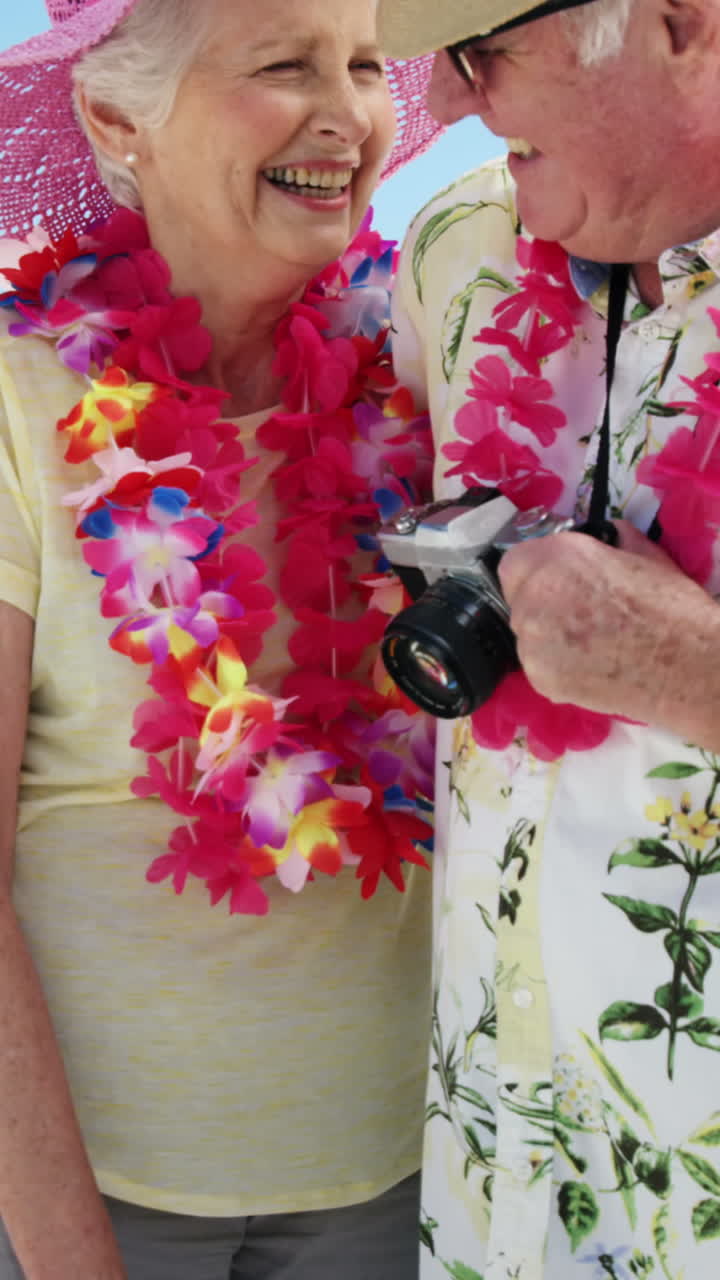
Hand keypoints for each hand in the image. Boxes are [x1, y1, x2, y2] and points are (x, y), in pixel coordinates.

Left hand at [497, 520, 719, 745]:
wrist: (686, 665)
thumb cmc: (669, 606)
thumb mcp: (642, 553)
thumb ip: (607, 544)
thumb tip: (604, 539)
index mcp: (556, 558)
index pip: (516, 561)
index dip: (538, 572)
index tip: (558, 581)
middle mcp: (533, 596)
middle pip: (519, 598)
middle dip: (543, 604)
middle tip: (579, 615)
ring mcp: (531, 642)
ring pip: (527, 635)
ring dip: (548, 637)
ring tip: (590, 645)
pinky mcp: (540, 679)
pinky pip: (538, 666)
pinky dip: (557, 666)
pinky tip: (591, 667)